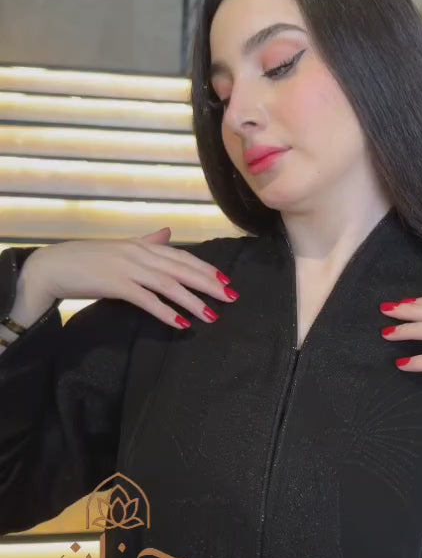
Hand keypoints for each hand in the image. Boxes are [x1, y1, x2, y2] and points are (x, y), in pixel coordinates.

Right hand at [19, 227, 238, 330]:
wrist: (53, 266)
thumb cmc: (86, 259)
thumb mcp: (121, 248)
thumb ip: (147, 242)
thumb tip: (168, 233)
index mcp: (142, 245)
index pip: (182, 256)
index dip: (205, 268)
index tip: (225, 280)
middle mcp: (139, 253)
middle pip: (182, 269)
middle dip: (209, 284)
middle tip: (232, 297)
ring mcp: (128, 268)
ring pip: (170, 285)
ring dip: (193, 301)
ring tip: (212, 315)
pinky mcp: (116, 285)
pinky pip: (147, 300)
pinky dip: (166, 312)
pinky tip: (182, 324)